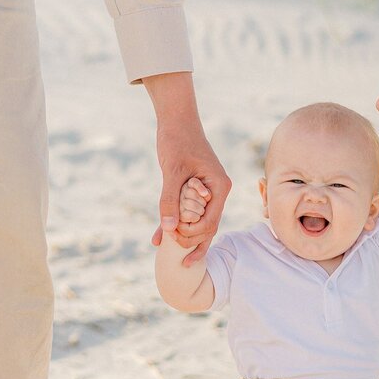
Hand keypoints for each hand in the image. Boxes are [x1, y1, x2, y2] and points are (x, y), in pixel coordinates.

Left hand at [144, 72, 230, 264]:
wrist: (176, 121)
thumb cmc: (177, 141)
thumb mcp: (172, 172)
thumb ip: (170, 201)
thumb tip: (169, 230)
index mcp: (219, 188)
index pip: (210, 222)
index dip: (192, 235)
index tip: (172, 237)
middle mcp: (217, 193)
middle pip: (207, 227)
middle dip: (189, 241)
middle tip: (169, 250)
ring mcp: (208, 193)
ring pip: (198, 223)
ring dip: (183, 237)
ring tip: (171, 257)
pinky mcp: (195, 191)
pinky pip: (187, 213)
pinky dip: (174, 223)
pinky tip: (158, 236)